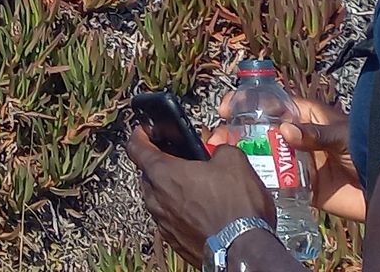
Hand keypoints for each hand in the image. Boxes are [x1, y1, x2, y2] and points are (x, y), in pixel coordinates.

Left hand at [126, 125, 273, 264]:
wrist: (244, 249)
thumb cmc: (236, 208)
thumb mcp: (234, 162)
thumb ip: (220, 148)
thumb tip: (219, 150)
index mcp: (163, 173)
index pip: (136, 147)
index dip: (140, 135)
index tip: (145, 131)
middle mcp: (156, 198)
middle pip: (148, 173)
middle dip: (163, 165)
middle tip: (184, 162)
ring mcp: (163, 222)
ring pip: (159, 198)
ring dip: (173, 191)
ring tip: (199, 189)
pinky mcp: (174, 240)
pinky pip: (170, 219)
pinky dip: (181, 212)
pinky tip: (202, 212)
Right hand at [209, 87, 362, 221]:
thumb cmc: (367, 148)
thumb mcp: (341, 136)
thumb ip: (315, 134)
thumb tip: (285, 132)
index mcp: (306, 118)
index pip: (271, 105)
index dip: (247, 104)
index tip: (226, 108)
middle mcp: (298, 139)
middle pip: (261, 132)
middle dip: (236, 133)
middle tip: (217, 138)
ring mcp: (298, 163)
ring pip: (264, 157)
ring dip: (242, 157)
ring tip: (221, 158)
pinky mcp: (302, 188)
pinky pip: (277, 185)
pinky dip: (260, 183)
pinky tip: (242, 182)